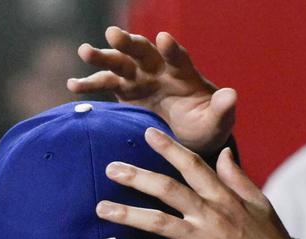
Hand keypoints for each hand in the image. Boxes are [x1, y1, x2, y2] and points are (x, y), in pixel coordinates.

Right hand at [68, 26, 235, 154]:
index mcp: (183, 73)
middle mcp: (159, 69)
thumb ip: (223, 110)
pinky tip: (73, 85)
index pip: (177, 57)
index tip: (164, 40)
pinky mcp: (124, 91)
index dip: (171, 49)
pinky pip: (105, 85)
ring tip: (85, 51)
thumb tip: (231, 95)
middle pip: (142, 52)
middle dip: (129, 43)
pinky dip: (89, 84)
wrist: (187, 137)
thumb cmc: (205, 126)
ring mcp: (139, 78)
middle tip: (114, 34)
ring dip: (103, 56)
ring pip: (119, 63)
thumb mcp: (217, 122)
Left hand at [96, 127, 302, 238]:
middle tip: (110, 169)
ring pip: (158, 222)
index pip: (193, 165)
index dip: (169, 148)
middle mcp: (211, 214)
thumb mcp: (261, 205)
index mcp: (225, 197)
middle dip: (136, 177)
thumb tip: (224, 154)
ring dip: (127, 214)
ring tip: (102, 209)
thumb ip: (238, 179)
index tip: (148, 133)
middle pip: (167, 189)